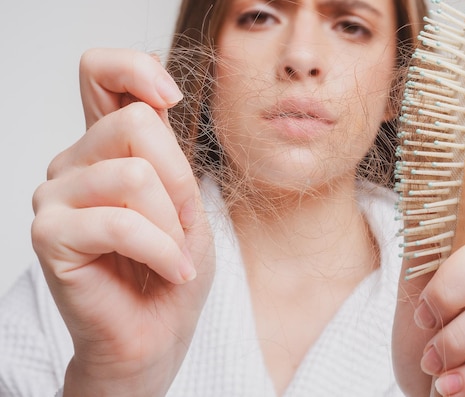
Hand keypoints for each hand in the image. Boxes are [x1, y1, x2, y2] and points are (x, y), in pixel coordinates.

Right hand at [31, 49, 214, 396]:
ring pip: (135, 175)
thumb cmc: (173, 270)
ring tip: (174, 257)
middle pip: (136, 124)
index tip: (170, 99)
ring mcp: (55, 196)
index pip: (100, 73)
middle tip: (182, 228)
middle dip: (179, 184)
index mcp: (108, 149)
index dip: (135, 68)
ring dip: (172, 226)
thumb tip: (153, 107)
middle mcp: (74, 163)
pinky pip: (120, 222)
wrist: (157, 334)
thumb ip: (167, 156)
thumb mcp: (188, 204)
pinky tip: (172, 272)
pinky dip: (161, 250)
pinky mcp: (49, 234)